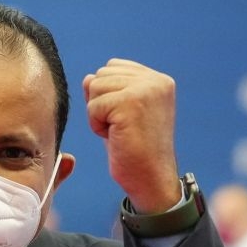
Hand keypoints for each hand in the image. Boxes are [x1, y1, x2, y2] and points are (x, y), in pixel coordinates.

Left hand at [83, 58, 179, 214]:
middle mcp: (155, 81)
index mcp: (158, 80)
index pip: (113, 67)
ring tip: (119, 131)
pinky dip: (96, 126)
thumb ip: (108, 92)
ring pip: (95, 87)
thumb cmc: (135, 151)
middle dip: (102, 104)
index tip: (124, 119)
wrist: (151, 179)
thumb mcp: (121, 115)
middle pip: (101, 75)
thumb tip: (88, 77)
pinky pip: (93, 106)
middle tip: (122, 128)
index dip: (107, 95)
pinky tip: (116, 137)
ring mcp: (145, 90)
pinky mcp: (131, 103)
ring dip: (98, 115)